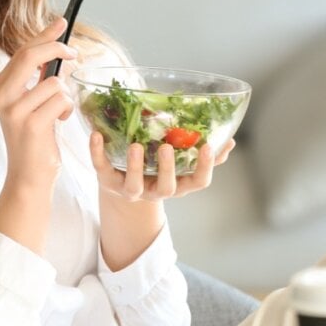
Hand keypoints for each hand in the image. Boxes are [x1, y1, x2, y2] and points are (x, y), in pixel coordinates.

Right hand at [0, 17, 77, 192]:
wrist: (27, 175)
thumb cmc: (34, 137)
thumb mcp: (31, 102)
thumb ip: (39, 77)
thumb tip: (57, 49)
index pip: (23, 52)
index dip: (44, 35)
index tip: (61, 22)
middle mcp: (2, 95)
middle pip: (31, 56)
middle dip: (57, 49)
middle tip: (74, 53)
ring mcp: (15, 110)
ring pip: (53, 82)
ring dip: (64, 96)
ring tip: (58, 113)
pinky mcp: (31, 124)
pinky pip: (61, 100)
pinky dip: (67, 110)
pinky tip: (59, 123)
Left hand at [90, 134, 235, 201]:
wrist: (121, 185)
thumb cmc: (156, 169)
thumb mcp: (180, 165)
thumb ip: (204, 155)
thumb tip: (230, 141)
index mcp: (178, 184)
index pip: (198, 182)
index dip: (205, 168)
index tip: (208, 147)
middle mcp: (156, 191)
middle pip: (167, 187)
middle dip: (167, 168)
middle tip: (167, 147)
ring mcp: (131, 190)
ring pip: (134, 185)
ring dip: (135, 166)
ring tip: (136, 146)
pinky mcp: (107, 182)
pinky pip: (101, 168)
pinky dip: (97, 152)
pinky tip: (96, 135)